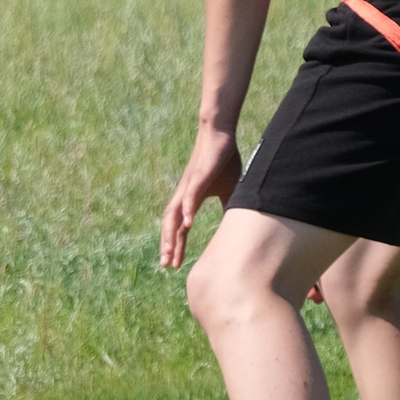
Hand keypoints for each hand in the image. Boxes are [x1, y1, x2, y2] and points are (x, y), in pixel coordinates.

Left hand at [159, 127, 241, 268]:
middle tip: (166, 265)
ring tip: (169, 251)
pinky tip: (187, 224)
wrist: (219, 135)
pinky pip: (190, 196)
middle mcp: (185, 195)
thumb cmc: (222, 161)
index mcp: (191, 200)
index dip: (177, 245)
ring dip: (171, 233)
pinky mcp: (198, 176)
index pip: (181, 228)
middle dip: (168, 245)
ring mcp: (189, 186)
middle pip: (172, 225)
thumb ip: (227, 207)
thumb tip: (234, 223)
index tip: (173, 264)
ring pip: (175, 214)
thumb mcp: (228, 190)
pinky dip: (187, 210)